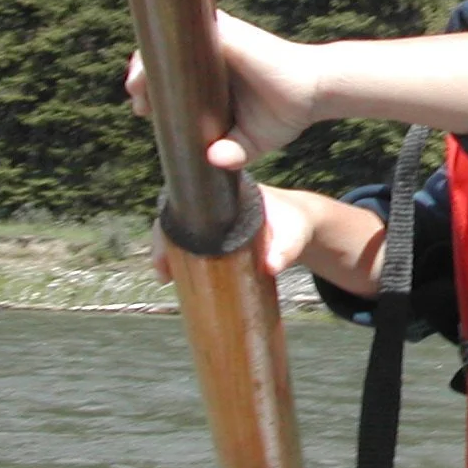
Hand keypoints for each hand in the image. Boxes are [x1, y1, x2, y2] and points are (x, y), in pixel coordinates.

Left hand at [126, 11, 329, 169]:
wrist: (315, 91)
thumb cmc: (285, 111)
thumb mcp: (252, 141)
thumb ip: (232, 153)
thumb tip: (213, 161)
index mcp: (212, 73)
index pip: (169, 73)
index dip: (149, 88)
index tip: (143, 111)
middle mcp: (211, 51)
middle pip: (161, 54)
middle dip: (140, 76)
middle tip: (139, 104)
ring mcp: (217, 38)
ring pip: (167, 39)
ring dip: (144, 61)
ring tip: (138, 88)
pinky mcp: (225, 33)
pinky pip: (184, 31)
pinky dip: (162, 45)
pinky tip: (150, 67)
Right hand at [147, 187, 378, 290]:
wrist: (303, 224)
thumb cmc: (296, 223)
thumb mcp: (295, 233)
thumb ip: (286, 249)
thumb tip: (269, 267)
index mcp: (229, 190)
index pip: (188, 199)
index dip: (170, 221)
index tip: (165, 246)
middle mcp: (215, 200)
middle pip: (178, 216)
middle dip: (163, 241)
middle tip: (164, 270)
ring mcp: (213, 217)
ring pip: (181, 231)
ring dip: (168, 251)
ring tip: (167, 276)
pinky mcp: (216, 234)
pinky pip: (192, 241)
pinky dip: (181, 256)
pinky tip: (175, 276)